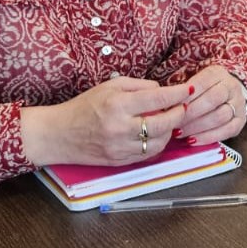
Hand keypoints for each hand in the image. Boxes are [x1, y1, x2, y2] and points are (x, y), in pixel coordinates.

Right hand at [21, 77, 189, 165]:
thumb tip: (163, 90)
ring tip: (169, 120)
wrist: (57, 134)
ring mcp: (120, 148)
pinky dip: (157, 144)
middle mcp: (120, 128)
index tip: (188, 90)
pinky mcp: (119, 161)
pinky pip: (148, 154)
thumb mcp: (110, 86)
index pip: (158, 99)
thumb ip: (139, 86)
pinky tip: (156, 134)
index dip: (178, 94)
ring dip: (170, 130)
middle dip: (180, 114)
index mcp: (118, 105)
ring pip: (159, 142)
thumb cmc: (84, 106)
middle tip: (183, 107)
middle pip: (164, 124)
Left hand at [174, 65, 246, 144]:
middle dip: (190, 114)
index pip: (202, 83)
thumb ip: (180, 91)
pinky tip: (193, 140)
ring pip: (221, 116)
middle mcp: (232, 86)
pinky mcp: (241, 121)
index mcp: (218, 73)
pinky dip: (209, 137)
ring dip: (198, 127)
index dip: (186, 97)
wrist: (225, 94)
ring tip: (180, 133)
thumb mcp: (192, 81)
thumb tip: (163, 105)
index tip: (170, 108)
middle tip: (173, 123)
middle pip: (213, 99)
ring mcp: (239, 104)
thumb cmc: (201, 90)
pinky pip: (228, 130)